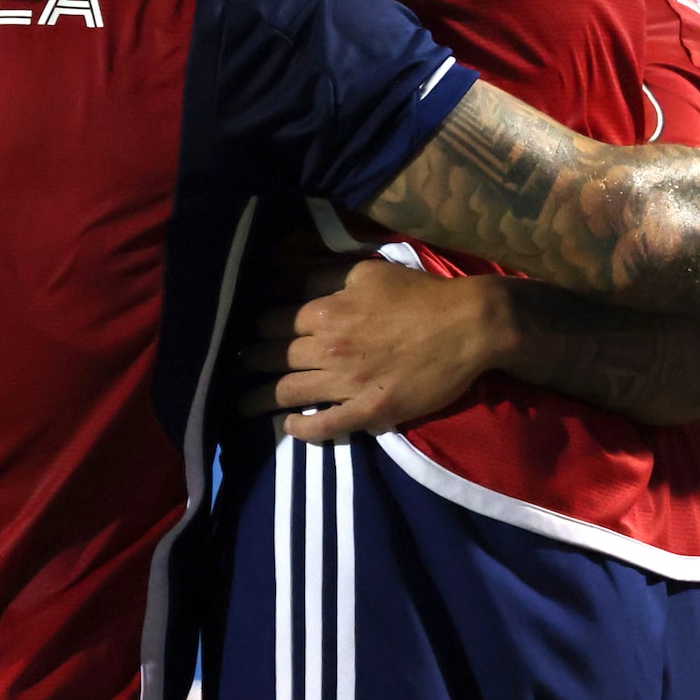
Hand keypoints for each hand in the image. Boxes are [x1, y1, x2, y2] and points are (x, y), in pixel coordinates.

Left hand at [239, 258, 508, 441]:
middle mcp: (327, 348)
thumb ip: (321, 274)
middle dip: (247, 365)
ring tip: (239, 406)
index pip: (269, 322)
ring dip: (258, 400)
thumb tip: (283, 272)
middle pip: (271, 358)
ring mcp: (347, 383)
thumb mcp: (365, 271)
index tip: (239, 336)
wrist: (469, 326)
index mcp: (324, 312)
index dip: (251, 329)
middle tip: (230, 373)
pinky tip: (289, 428)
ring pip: (288, 392)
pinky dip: (302, 428)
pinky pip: (326, 424)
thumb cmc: (419, 294)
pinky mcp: (370, 411)